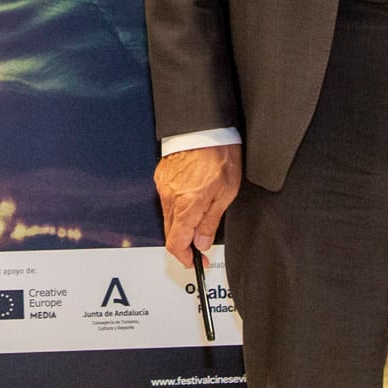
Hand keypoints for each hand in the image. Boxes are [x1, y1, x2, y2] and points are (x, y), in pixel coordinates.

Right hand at [154, 143, 241, 264]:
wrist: (205, 126)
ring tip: (201, 216)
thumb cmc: (219, 154)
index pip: (176, 244)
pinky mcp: (162, 176)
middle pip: (170, 233)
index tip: (195, 260)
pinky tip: (192, 198)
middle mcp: (170, 198)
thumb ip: (210, 222)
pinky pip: (166, 199)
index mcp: (186, 205)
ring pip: (168, 216)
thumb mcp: (226, 193)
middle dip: (185, 243)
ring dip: (182, 223)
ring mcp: (163, 186)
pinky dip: (178, 206)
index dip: (185, 258)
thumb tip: (202, 243)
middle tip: (200, 246)